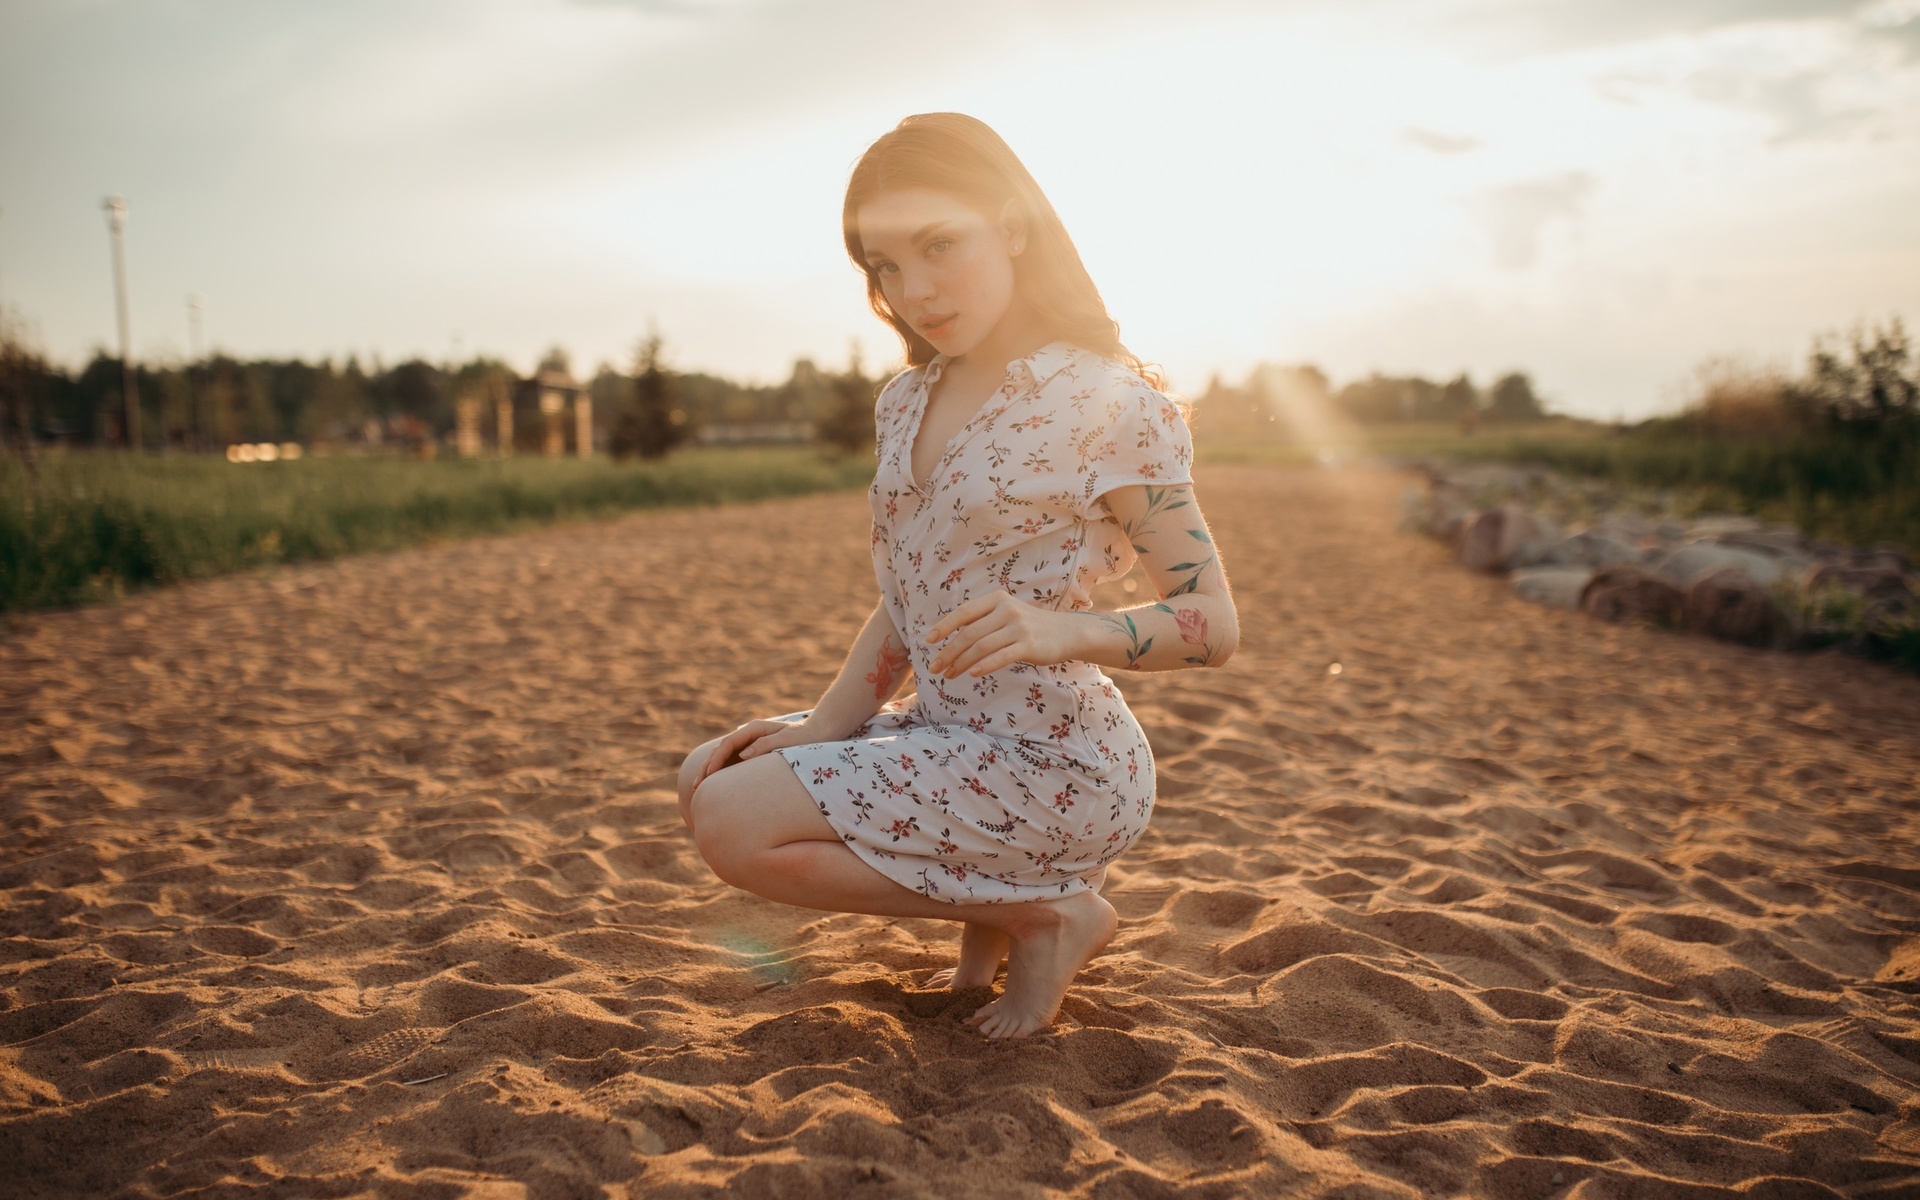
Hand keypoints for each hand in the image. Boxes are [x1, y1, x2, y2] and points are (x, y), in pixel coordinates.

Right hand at [695, 718, 825, 786]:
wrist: (817, 734)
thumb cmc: (804, 739)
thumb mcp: (786, 741)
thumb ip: (765, 745)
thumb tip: (742, 755)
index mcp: (754, 729)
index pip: (728, 743)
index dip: (716, 759)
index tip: (709, 774)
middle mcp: (748, 735)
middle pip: (721, 750)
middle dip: (707, 767)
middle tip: (696, 786)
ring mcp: (749, 743)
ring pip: (723, 756)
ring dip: (711, 771)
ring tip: (699, 789)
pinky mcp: (752, 753)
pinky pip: (732, 763)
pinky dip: (722, 773)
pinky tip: (715, 787)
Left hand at [924, 588, 1076, 677]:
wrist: (1067, 632)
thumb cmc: (1030, 626)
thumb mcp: (1006, 615)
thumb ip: (982, 621)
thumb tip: (949, 639)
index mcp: (997, 599)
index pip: (963, 612)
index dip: (944, 626)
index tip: (928, 641)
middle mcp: (1006, 610)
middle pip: (969, 633)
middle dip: (948, 651)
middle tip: (934, 668)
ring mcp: (1018, 627)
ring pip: (981, 646)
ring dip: (961, 663)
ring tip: (949, 675)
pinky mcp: (1029, 645)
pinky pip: (1001, 656)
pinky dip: (984, 665)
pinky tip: (972, 674)